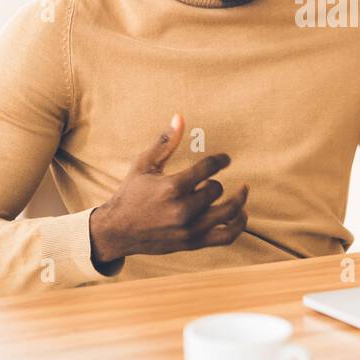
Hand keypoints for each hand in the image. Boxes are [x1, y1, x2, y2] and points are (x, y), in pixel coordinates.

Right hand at [89, 113, 247, 267]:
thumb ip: (165, 142)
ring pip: (227, 213)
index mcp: (171, 187)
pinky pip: (225, 237)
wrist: (117, 231)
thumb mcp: (144, 165)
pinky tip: (241, 214)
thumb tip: (179, 116)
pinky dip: (239, 226)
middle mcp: (182, 209)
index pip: (208, 168)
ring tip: (242, 192)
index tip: (225, 159)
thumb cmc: (131, 193)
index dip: (221, 160)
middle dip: (214, 183)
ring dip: (238, 201)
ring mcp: (188, 229)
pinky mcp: (192, 243)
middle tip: (209, 182)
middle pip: (216, 190)